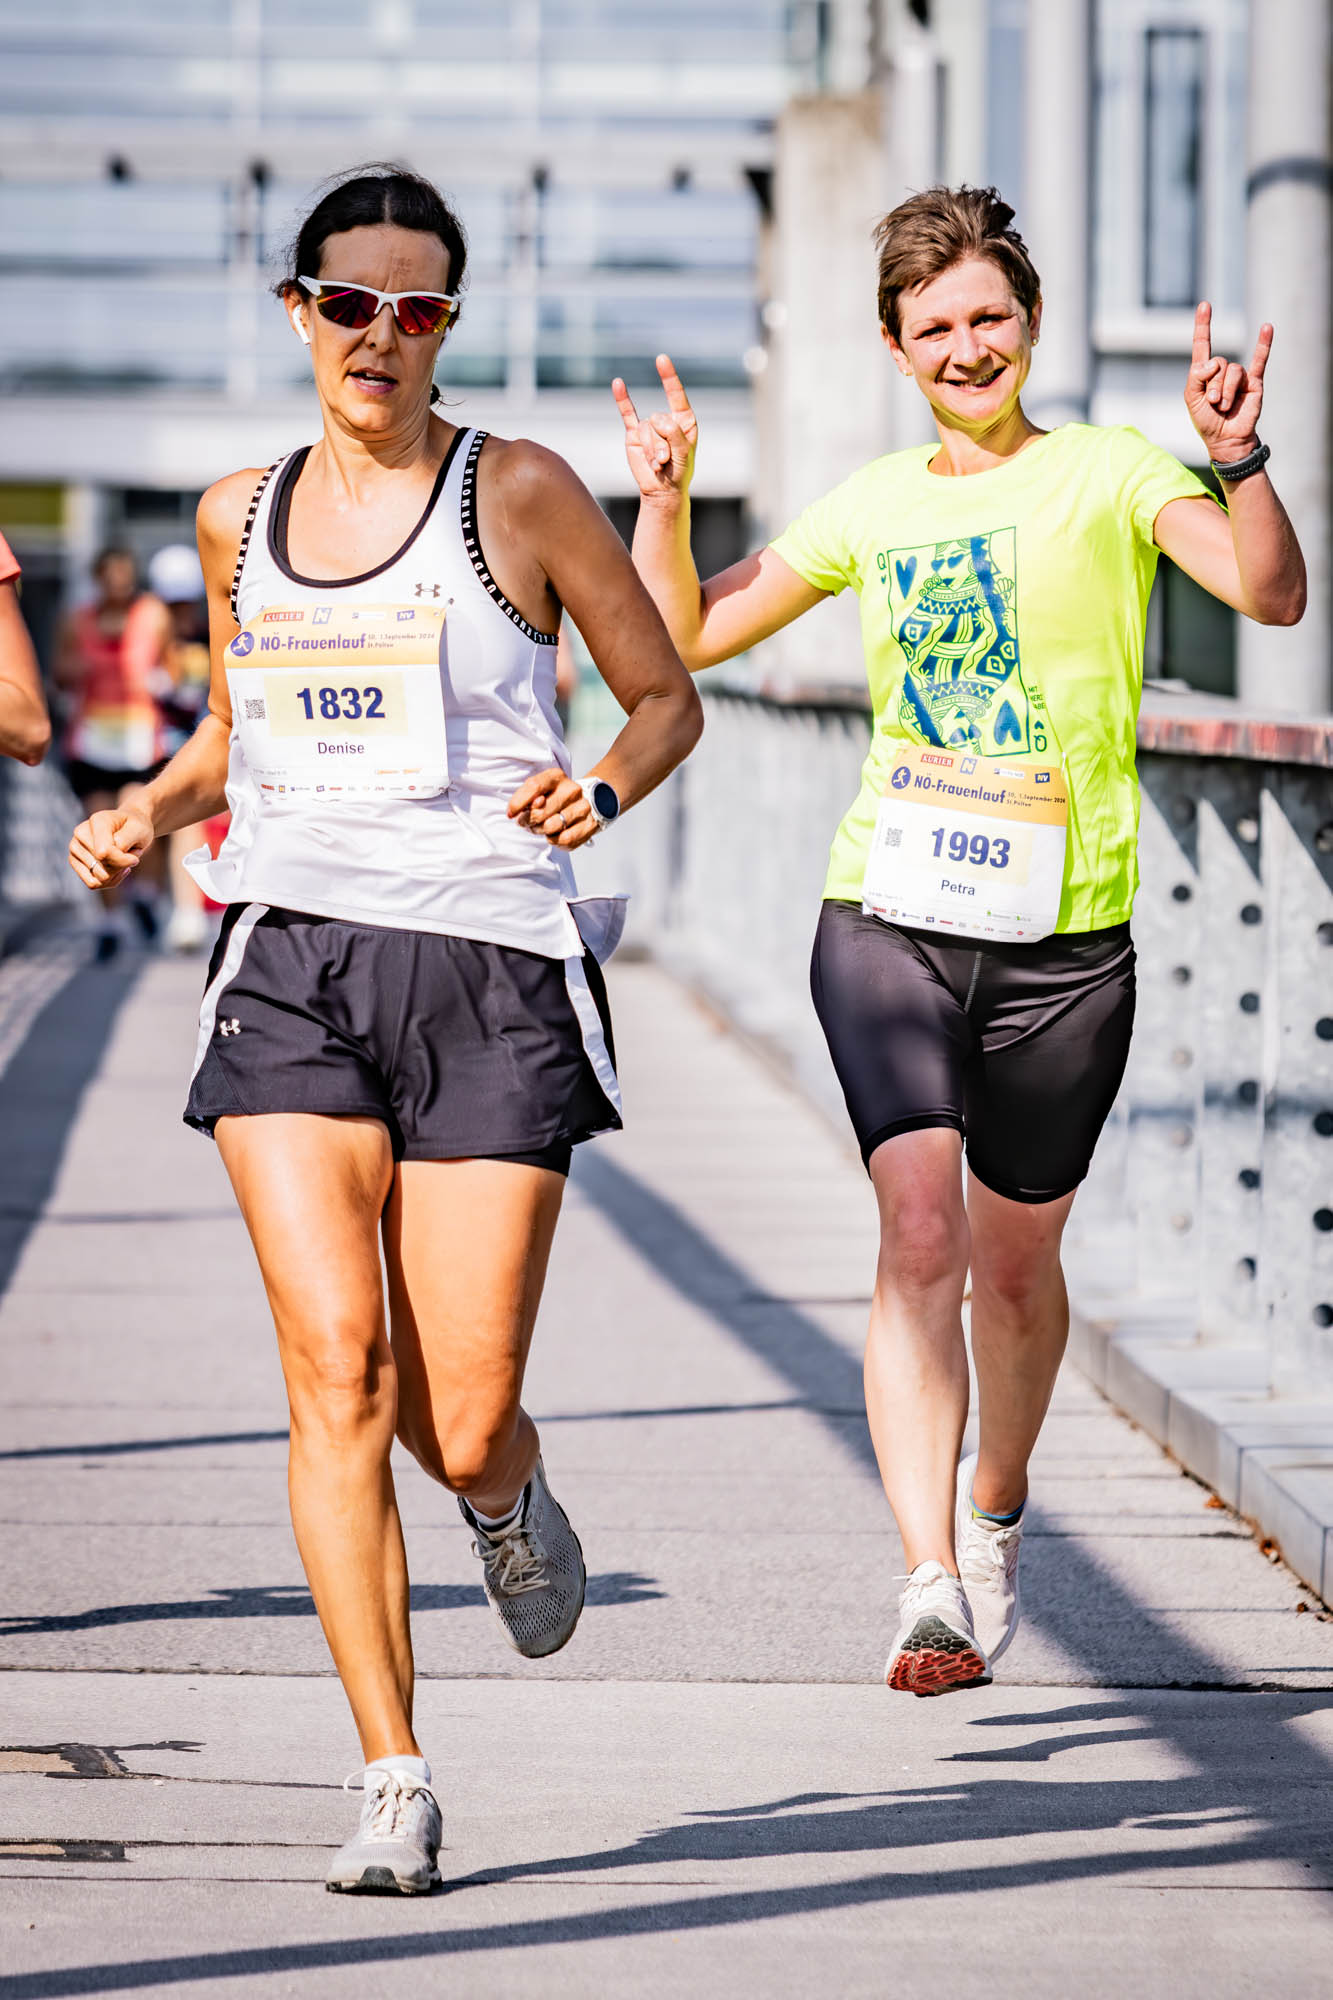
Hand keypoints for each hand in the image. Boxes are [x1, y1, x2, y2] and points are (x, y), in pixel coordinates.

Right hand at [68, 802, 154, 890]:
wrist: (130, 828)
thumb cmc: (136, 828)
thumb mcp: (140, 830)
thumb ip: (124, 840)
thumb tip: (102, 855)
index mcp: (97, 821)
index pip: (104, 852)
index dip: (123, 860)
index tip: (136, 855)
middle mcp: (81, 833)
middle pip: (102, 868)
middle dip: (121, 867)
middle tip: (130, 854)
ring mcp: (75, 848)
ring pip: (99, 879)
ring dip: (116, 873)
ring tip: (122, 859)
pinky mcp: (74, 861)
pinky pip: (93, 884)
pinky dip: (109, 881)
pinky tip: (116, 870)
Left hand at [507, 768, 599, 849]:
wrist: (588, 801)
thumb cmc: (557, 796)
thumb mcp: (540, 789)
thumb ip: (527, 796)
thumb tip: (516, 812)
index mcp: (557, 777)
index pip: (534, 786)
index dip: (518, 802)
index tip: (511, 813)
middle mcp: (572, 790)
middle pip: (540, 811)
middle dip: (528, 821)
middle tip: (527, 822)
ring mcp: (583, 808)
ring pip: (551, 827)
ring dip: (540, 831)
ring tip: (540, 828)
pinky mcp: (589, 825)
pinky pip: (564, 839)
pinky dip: (555, 840)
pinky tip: (554, 834)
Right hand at [612, 354, 697, 501]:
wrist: (662, 491)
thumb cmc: (679, 472)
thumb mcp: (684, 453)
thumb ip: (674, 433)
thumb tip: (654, 418)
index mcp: (684, 420)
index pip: (676, 394)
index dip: (668, 376)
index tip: (661, 359)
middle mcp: (666, 419)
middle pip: (658, 420)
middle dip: (662, 444)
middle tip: (666, 462)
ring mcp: (649, 426)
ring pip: (645, 429)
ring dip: (651, 450)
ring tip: (658, 464)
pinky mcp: (634, 434)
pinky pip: (627, 413)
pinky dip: (622, 399)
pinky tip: (618, 384)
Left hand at [1185, 302, 1270, 461]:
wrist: (1226, 440)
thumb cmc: (1207, 421)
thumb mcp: (1192, 399)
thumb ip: (1196, 377)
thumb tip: (1213, 363)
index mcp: (1204, 372)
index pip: (1203, 344)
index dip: (1203, 325)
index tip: (1205, 305)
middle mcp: (1222, 371)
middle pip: (1218, 363)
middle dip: (1213, 386)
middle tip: (1213, 404)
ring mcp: (1239, 376)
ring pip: (1232, 371)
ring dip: (1225, 392)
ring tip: (1224, 407)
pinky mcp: (1254, 382)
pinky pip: (1260, 360)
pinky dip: (1264, 344)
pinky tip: (1267, 328)